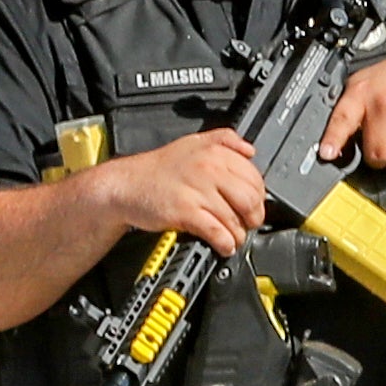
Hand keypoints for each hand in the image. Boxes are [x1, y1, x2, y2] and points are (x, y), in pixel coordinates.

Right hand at [90, 127, 270, 255]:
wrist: (126, 184)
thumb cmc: (158, 169)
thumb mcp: (193, 142)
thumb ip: (224, 140)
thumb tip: (250, 150)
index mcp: (215, 152)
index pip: (254, 177)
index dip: (259, 197)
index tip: (254, 206)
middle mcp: (209, 168)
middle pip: (250, 199)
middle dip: (253, 218)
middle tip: (248, 224)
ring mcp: (197, 191)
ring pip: (234, 218)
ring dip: (238, 235)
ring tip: (234, 238)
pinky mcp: (185, 212)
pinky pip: (216, 231)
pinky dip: (225, 243)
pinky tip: (223, 245)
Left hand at [319, 47, 385, 172]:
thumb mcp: (370, 82)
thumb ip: (354, 108)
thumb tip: (335, 144)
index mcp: (362, 91)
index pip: (343, 119)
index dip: (333, 139)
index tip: (327, 154)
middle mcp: (383, 101)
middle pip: (375, 153)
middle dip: (379, 158)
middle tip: (384, 147)